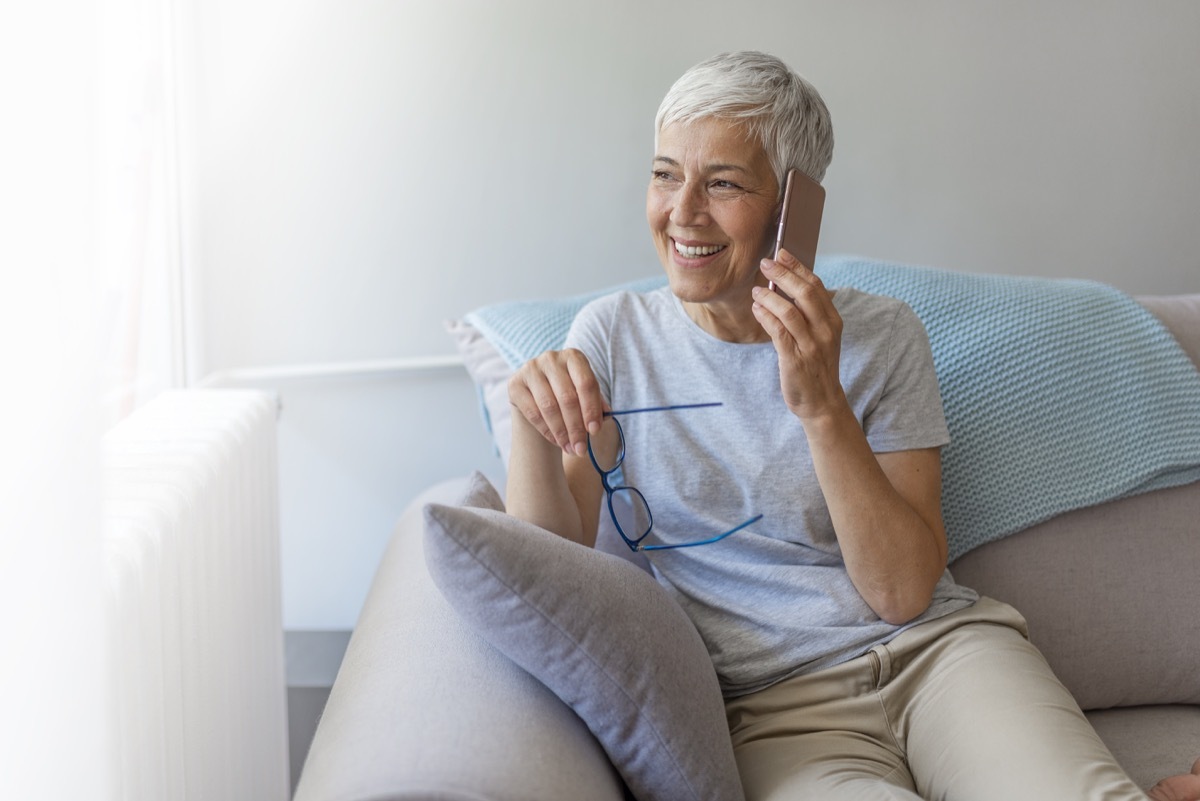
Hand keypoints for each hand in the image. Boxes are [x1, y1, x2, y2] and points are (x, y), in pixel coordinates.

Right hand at [508, 348, 605, 457]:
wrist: (538, 397)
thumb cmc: (568, 395)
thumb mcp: (585, 396)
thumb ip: (596, 404)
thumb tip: (605, 417)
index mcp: (573, 357)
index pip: (586, 384)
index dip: (591, 409)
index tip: (595, 431)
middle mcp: (551, 358)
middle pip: (567, 397)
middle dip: (576, 427)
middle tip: (582, 448)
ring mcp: (530, 369)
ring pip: (549, 406)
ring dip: (562, 432)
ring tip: (570, 448)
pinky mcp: (515, 384)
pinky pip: (533, 412)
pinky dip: (547, 431)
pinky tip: (556, 441)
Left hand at [751, 248, 845, 421]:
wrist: (822, 402)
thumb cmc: (816, 366)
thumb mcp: (820, 336)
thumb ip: (807, 313)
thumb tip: (785, 285)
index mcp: (832, 321)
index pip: (816, 286)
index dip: (798, 267)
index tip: (782, 252)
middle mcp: (825, 330)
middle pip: (804, 293)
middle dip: (783, 274)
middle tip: (765, 262)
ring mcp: (811, 345)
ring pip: (789, 311)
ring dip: (770, 297)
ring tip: (756, 290)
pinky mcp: (795, 359)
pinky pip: (778, 332)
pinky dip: (766, 316)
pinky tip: (757, 309)